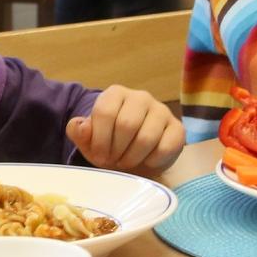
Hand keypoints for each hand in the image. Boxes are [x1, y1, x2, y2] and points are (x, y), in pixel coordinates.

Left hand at [66, 86, 183, 173]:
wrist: (135, 157)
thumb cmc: (110, 145)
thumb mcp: (89, 141)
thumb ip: (79, 132)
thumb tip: (81, 126)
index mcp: (116, 94)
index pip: (105, 113)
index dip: (100, 140)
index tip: (99, 155)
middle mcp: (140, 97)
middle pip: (126, 125)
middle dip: (117, 150)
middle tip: (114, 161)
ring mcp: (161, 111)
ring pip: (147, 137)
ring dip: (133, 158)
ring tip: (127, 162)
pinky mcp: (177, 128)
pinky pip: (166, 147)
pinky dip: (153, 161)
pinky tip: (146, 161)